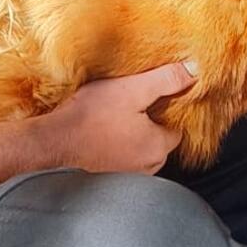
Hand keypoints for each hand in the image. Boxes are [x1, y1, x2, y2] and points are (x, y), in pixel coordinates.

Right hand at [36, 62, 197, 174]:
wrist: (52, 142)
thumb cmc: (90, 117)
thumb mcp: (131, 89)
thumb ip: (166, 79)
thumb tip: (194, 69)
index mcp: (158, 147)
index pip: (176, 128)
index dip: (166, 109)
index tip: (151, 97)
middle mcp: (147, 167)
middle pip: (158, 139)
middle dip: (148, 122)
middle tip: (129, 103)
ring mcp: (127, 175)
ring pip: (139, 149)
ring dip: (130, 134)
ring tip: (113, 116)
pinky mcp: (108, 177)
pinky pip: (121, 156)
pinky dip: (115, 145)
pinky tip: (101, 131)